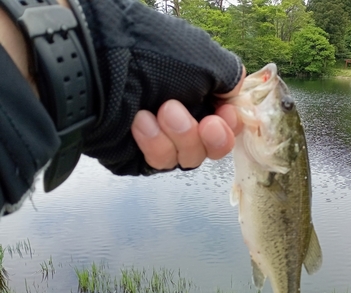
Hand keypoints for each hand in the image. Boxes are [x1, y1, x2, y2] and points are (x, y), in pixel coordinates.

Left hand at [78, 0, 244, 175]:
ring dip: (181, 136)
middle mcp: (183, 116)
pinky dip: (154, 143)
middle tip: (206, 124)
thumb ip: (230, 78)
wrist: (99, 70)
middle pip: (212, 147)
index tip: (225, 115)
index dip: (231, 125)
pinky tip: (140, 122)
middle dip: (211, 138)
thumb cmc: (154, 57)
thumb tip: (236, 93)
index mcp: (199, 92)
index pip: (227, 121)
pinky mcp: (139, 156)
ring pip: (190, 158)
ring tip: (161, 111)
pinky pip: (161, 162)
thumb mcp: (205, 58)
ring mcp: (161, 138)